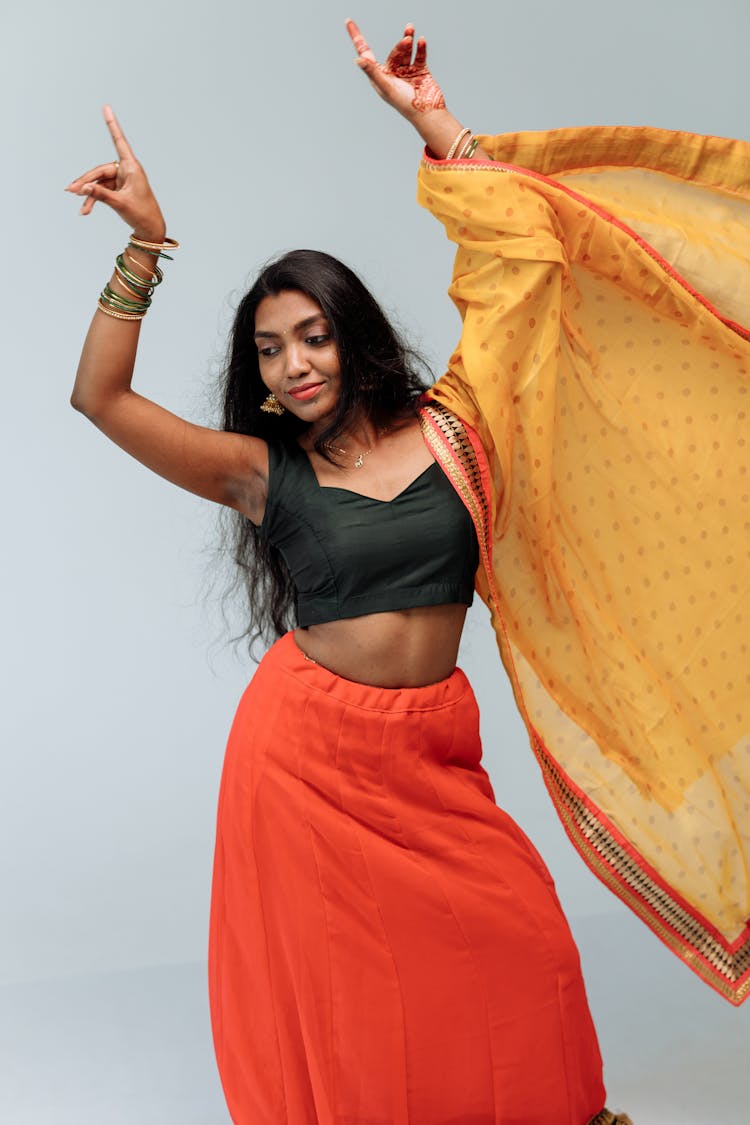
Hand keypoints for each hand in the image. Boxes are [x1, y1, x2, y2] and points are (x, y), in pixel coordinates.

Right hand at [65, 106, 165, 240]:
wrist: (150, 229)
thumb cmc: (141, 214)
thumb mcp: (120, 203)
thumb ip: (101, 194)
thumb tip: (83, 187)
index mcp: (132, 167)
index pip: (119, 142)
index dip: (112, 125)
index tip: (106, 108)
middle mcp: (126, 170)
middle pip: (100, 170)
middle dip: (86, 181)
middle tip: (71, 190)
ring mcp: (122, 179)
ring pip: (99, 181)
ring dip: (89, 194)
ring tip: (81, 207)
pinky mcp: (119, 188)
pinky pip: (102, 190)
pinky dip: (94, 199)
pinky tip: (86, 209)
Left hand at [346, 20, 445, 120]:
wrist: (428, 112)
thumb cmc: (405, 104)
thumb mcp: (386, 87)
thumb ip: (373, 72)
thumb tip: (357, 60)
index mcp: (379, 77)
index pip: (365, 53)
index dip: (357, 38)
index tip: (348, 21)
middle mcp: (391, 73)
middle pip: (392, 51)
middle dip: (400, 45)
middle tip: (407, 39)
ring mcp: (406, 71)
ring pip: (405, 51)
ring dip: (408, 40)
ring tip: (411, 31)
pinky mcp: (419, 70)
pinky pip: (418, 54)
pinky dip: (420, 47)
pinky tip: (421, 41)